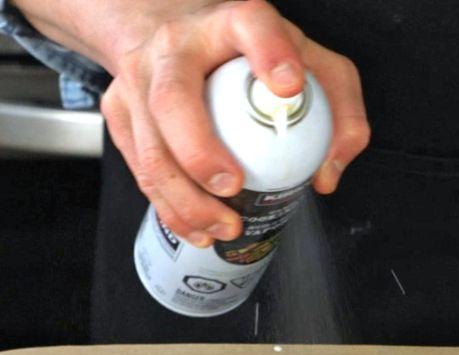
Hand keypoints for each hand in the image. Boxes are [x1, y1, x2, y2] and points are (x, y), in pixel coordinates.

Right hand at [98, 0, 368, 246]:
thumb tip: (327, 171)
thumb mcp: (306, 61)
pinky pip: (139, 169)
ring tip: (224, 225)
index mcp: (230, 23)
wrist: (165, 31)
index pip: (251, 25)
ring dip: (186, 199)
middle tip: (234, 186)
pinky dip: (170, 208)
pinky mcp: (119, 111)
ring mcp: (139, 80)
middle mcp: (176, 47)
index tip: (288, 84)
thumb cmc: (241, 52)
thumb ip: (339, 108)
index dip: (269, 52)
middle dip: (200, 152)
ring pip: (151, 147)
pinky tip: (197, 228)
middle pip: (174, 98)